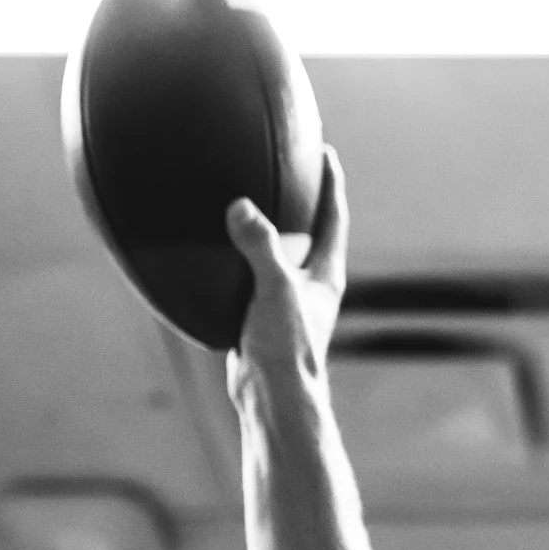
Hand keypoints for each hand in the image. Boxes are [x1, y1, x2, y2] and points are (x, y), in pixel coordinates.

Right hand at [225, 146, 347, 384]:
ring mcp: (285, 302)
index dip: (331, 183)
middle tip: (287, 168)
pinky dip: (237, 259)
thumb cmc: (286, 348)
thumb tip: (241, 208)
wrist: (273, 398)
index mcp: (324, 274)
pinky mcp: (260, 318)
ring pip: (278, 256)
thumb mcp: (274, 289)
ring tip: (247, 201)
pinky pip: (249, 278)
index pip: (333, 217)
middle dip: (301, 201)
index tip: (327, 152)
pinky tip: (215, 250)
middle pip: (310, 232)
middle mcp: (310, 285)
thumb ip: (260, 247)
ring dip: (267, 230)